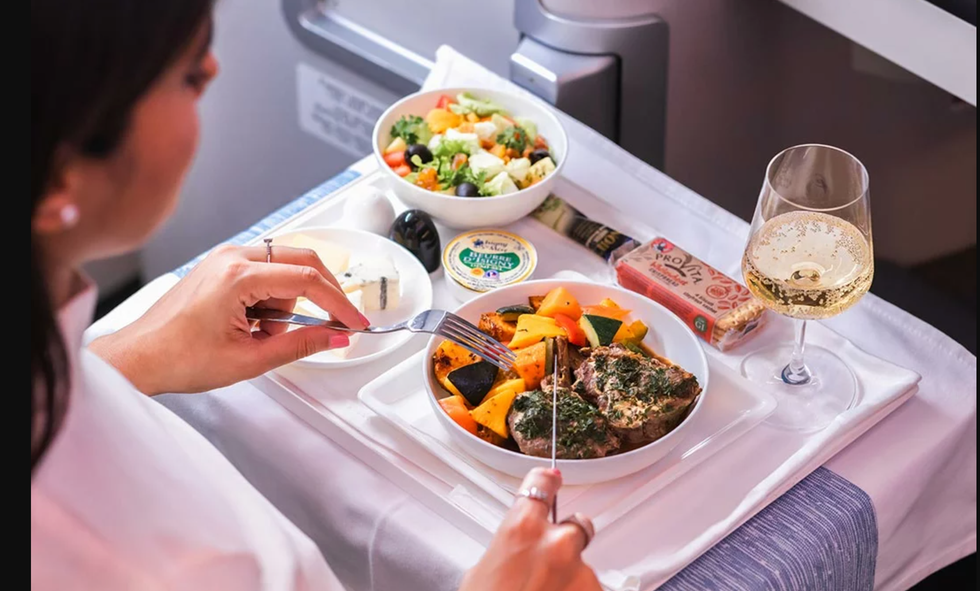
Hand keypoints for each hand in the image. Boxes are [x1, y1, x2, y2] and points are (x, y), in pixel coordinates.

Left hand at [90, 244, 366, 394]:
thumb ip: (301, 344)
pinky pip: (265, 273)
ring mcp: (225, 258)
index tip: (354, 322)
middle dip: (322, 295)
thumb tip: (335, 337)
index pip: (306, 280)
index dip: (338, 303)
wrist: (137, 358)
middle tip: (335, 323)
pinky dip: (271, 298)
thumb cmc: (178, 358)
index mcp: (237, 277)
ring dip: (287, 302)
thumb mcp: (250, 359)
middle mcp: (231, 257)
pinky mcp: (221, 266)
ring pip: (284, 269)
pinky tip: (253, 324)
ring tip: (261, 335)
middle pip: (302, 261)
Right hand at [459, 468, 600, 590]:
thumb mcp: (483, 571)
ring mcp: (581, 573)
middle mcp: (557, 543)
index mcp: (522, 528)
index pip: (542, 485)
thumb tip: (518, 548)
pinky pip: (589, 589)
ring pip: (584, 565)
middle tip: (549, 563)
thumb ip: (509, 548)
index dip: (548, 480)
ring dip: (571, 578)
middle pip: (577, 525)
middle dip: (568, 538)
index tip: (553, 477)